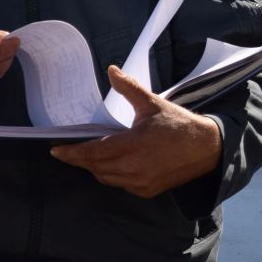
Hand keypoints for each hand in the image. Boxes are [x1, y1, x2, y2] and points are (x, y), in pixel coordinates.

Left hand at [50, 66, 222, 198]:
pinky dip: (112, 175)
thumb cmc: (178, 124)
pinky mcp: (147, 191)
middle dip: (80, 160)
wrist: (206, 148)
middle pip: (95, 167)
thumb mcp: (152, 103)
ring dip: (95, 168)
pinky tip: (113, 164)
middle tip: (68, 151)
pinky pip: (120, 185)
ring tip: (90, 155)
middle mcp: (133, 168)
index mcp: (132, 145)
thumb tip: (111, 70)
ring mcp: (140, 182)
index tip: (55, 151)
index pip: (92, 153)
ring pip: (106, 178)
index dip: (71, 153)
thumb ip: (128, 88)